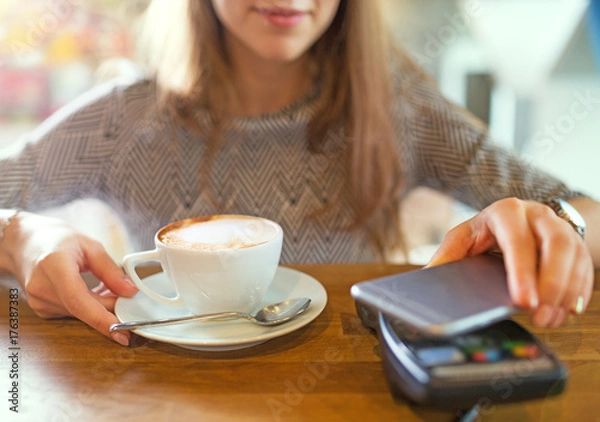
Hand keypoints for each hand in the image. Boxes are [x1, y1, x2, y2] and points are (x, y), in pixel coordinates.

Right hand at [2, 212, 137, 344]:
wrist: (25, 242)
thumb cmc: (56, 239)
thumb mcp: (90, 246)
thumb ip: (111, 270)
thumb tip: (130, 291)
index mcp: (54, 267)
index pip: (79, 301)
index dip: (101, 319)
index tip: (122, 331)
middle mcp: (42, 288)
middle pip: (83, 310)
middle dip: (110, 308)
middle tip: (128, 299)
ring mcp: (39, 302)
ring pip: (80, 313)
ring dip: (99, 305)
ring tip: (104, 285)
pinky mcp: (42, 309)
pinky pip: (73, 313)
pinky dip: (88, 306)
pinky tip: (91, 291)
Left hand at [427, 197, 593, 327]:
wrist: (519, 218)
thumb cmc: (486, 232)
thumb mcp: (463, 238)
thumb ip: (447, 256)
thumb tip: (427, 279)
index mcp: (505, 212)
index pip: (517, 239)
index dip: (522, 271)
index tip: (523, 301)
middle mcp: (537, 215)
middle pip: (555, 245)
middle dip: (551, 285)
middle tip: (540, 316)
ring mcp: (560, 227)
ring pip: (575, 256)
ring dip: (566, 292)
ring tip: (550, 319)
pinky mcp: (577, 242)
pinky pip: (586, 267)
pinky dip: (579, 291)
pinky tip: (568, 310)